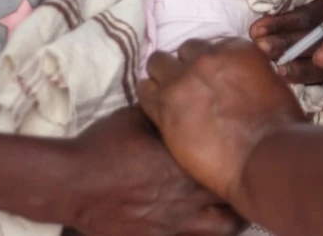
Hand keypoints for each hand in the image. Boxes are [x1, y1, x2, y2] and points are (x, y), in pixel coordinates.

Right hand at [65, 107, 243, 235]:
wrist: (71, 183)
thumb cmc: (102, 146)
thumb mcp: (134, 117)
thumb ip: (162, 112)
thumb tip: (179, 100)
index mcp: (184, 161)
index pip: (231, 162)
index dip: (245, 159)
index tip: (250, 153)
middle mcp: (186, 194)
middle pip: (234, 198)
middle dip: (244, 190)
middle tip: (249, 181)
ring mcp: (174, 222)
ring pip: (223, 228)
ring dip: (233, 219)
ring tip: (234, 210)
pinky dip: (203, 233)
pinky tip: (203, 226)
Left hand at [138, 39, 306, 200]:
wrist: (264, 158)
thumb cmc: (281, 130)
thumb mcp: (272, 86)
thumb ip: (250, 76)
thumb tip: (241, 83)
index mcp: (236, 49)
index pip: (210, 45)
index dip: (208, 63)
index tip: (209, 77)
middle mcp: (207, 58)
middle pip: (183, 50)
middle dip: (184, 66)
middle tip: (188, 87)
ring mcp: (182, 80)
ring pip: (157, 63)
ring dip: (163, 76)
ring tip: (168, 95)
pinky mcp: (164, 106)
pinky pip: (144, 90)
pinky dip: (150, 96)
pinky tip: (157, 109)